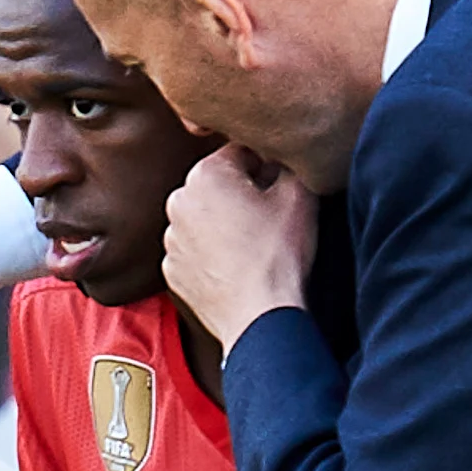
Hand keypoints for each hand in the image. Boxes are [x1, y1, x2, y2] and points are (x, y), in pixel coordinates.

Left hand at [161, 147, 314, 352]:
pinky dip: (212, 256)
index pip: (241, 152)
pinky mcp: (172, 272)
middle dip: (241, 195)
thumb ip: (289, 162)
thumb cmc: (278, 254)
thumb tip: (283, 157)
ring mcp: (171, 240)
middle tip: (268, 220)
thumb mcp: (300, 194)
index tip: (280, 191)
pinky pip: (195, 252)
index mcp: (205, 173)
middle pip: (218, 185)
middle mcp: (178, 201)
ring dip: (225, 226)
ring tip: (253, 248)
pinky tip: (236, 268)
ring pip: (204, 219)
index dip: (266, 168)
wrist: (258, 318)